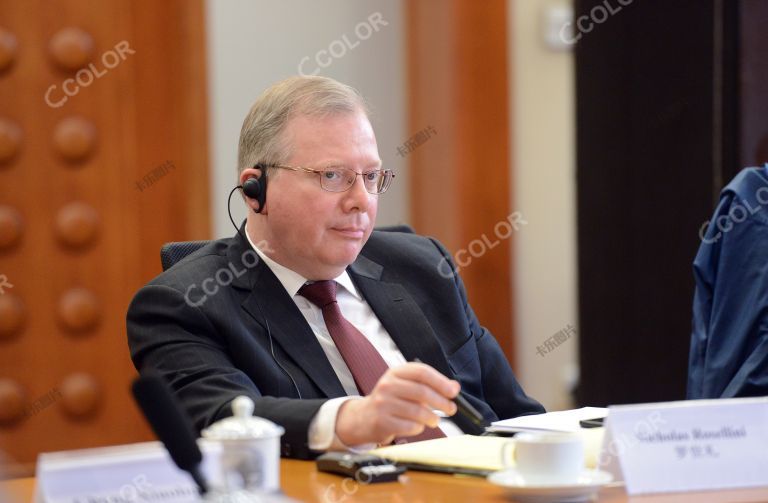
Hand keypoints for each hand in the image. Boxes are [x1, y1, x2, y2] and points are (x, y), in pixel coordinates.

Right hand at [334, 362, 459, 445]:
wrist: (363, 418)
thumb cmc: (391, 401)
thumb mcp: (406, 386)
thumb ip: (429, 385)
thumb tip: (454, 387)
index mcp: (395, 373)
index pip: (422, 372)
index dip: (441, 382)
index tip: (453, 392)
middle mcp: (387, 385)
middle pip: (422, 392)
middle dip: (441, 402)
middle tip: (451, 409)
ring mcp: (383, 404)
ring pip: (418, 412)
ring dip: (432, 418)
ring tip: (434, 420)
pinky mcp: (382, 422)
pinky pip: (410, 426)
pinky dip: (419, 428)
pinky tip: (417, 426)